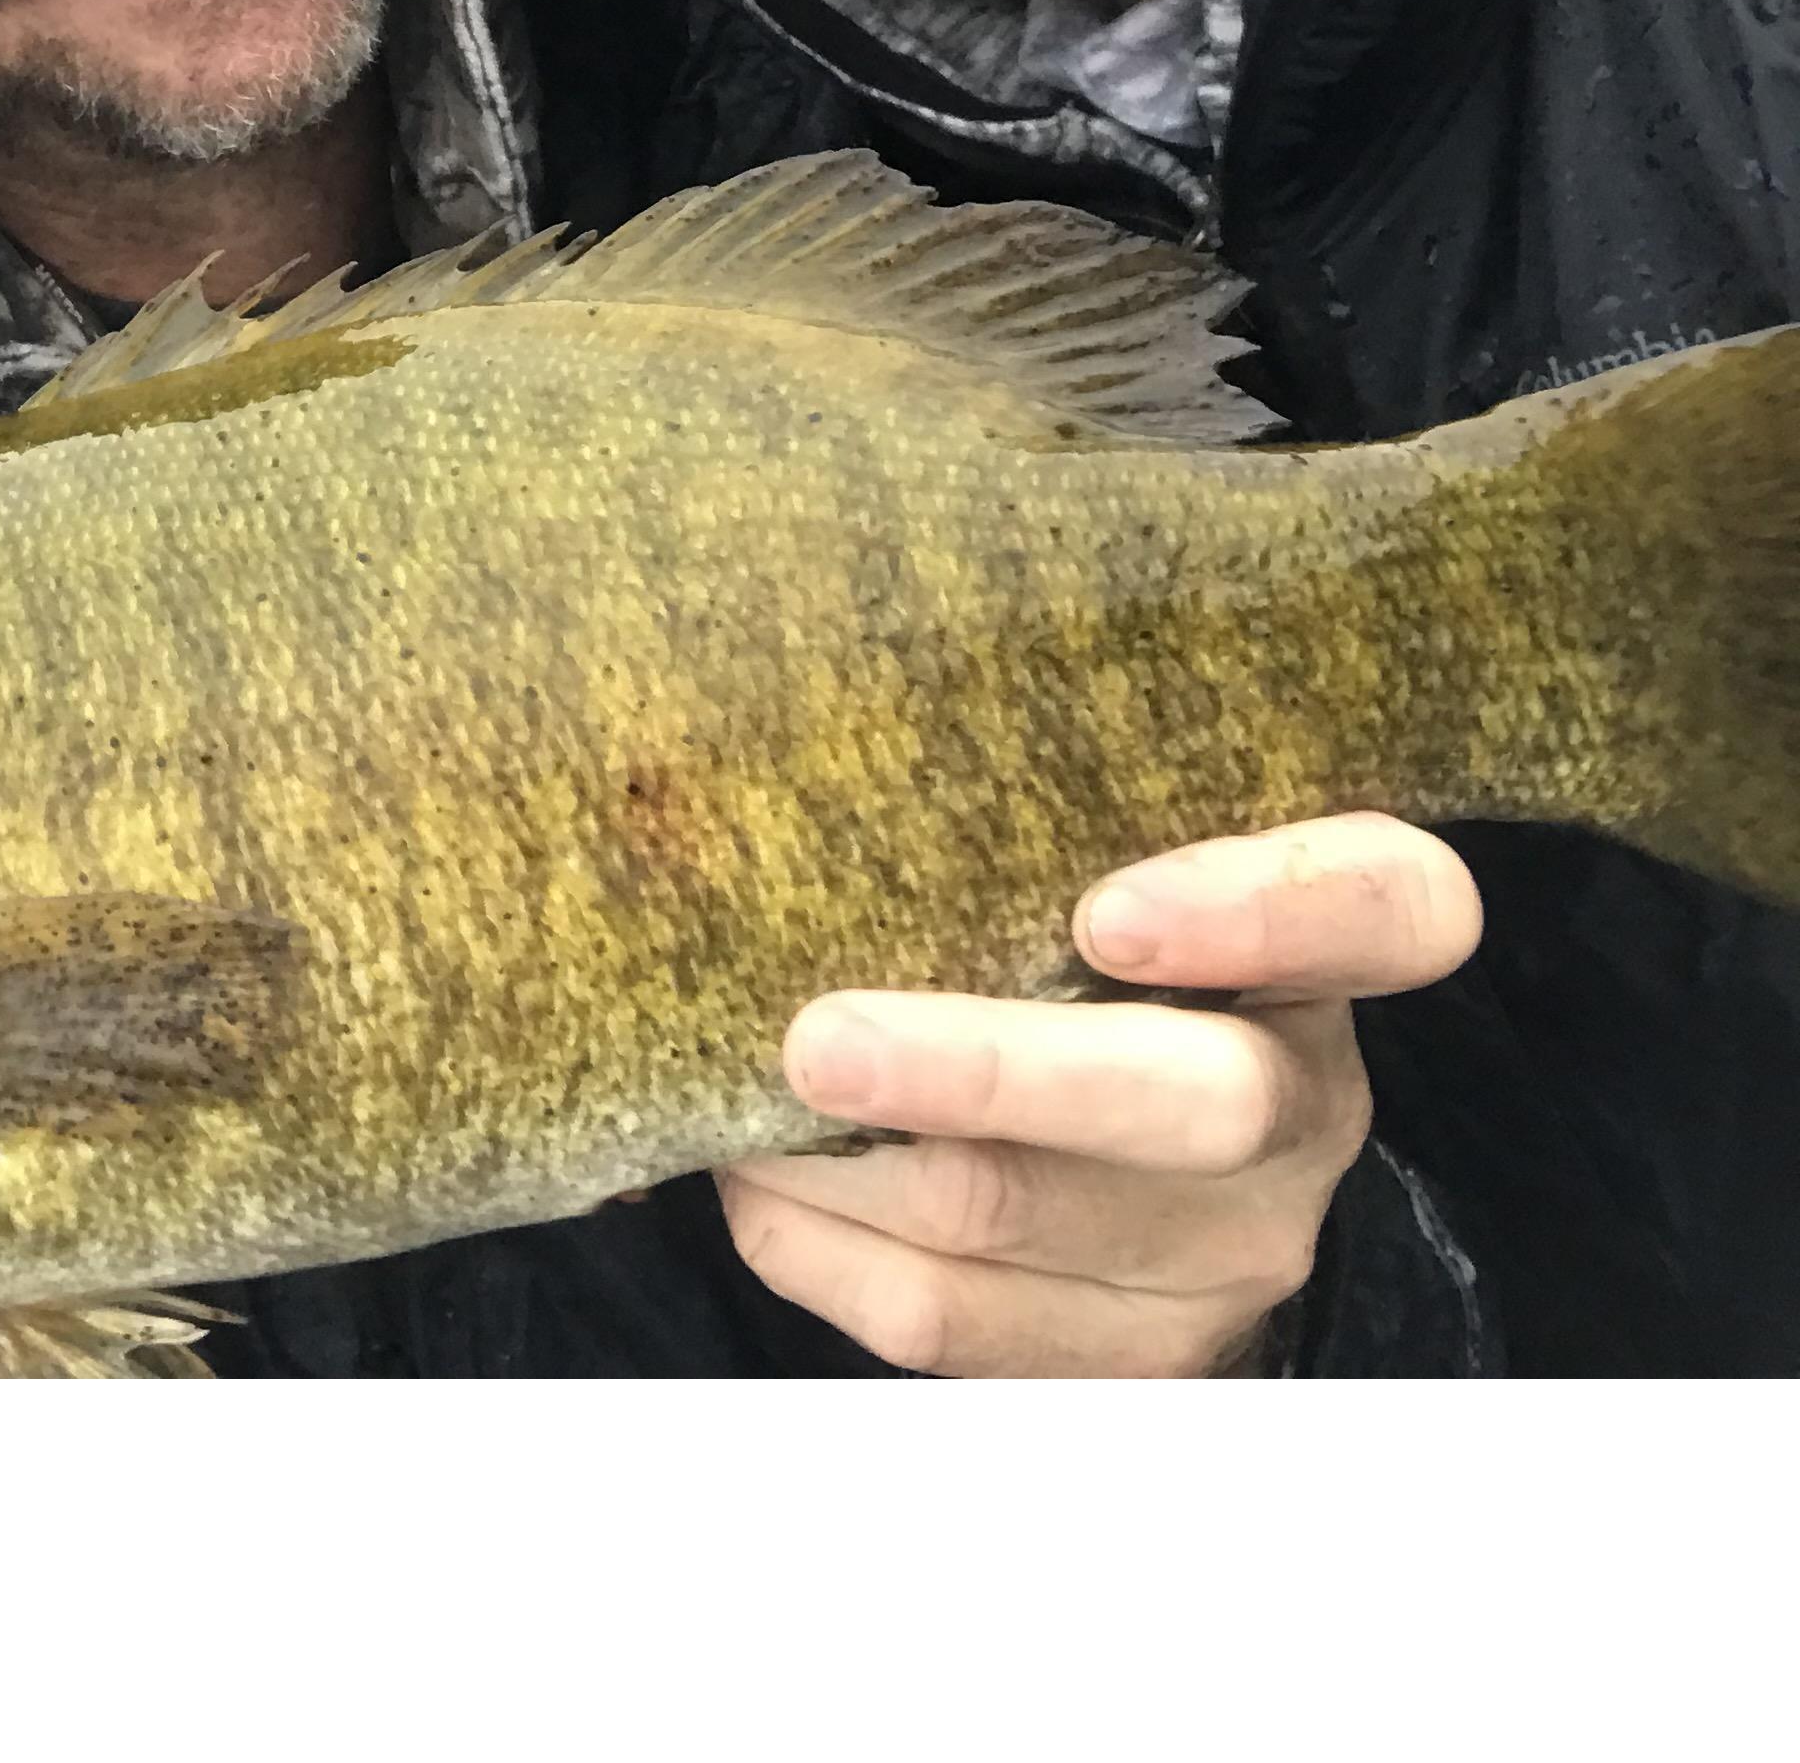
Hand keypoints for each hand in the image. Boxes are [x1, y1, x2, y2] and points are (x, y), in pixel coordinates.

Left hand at [716, 813, 1481, 1377]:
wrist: (1165, 1180)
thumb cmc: (1079, 953)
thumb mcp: (1098, 861)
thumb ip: (1017, 818)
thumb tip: (780, 763)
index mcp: (1322, 945)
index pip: (1382, 905)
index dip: (1262, 908)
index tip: (1109, 914)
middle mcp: (1301, 1103)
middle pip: (1189, 1103)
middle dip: (983, 1075)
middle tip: (821, 1040)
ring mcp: (1228, 1249)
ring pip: (1018, 1221)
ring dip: (842, 1163)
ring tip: (738, 1089)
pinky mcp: (1130, 1358)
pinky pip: (943, 1319)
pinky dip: (815, 1239)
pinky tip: (760, 1174)